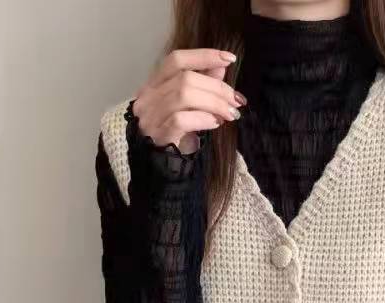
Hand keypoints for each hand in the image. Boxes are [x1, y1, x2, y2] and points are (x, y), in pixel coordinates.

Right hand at [131, 48, 247, 153]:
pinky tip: (215, 123)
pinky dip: (203, 119)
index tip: (229, 59)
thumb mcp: (191, 105)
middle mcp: (148, 96)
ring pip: (184, 96)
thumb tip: (221, 66)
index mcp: (155, 83)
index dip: (204, 56)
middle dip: (217, 88)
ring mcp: (151, 115)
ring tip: (229, 114)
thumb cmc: (178, 132)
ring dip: (214, 103)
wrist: (162, 164)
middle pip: (185, 78)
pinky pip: (181, 120)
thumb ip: (203, 83)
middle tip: (236, 100)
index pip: (177, 59)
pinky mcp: (158, 134)